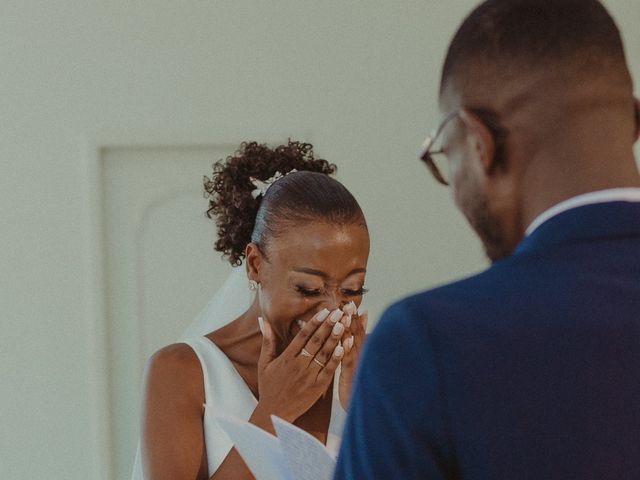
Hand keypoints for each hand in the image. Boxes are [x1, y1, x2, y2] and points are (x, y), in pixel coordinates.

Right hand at [255, 308, 347, 422]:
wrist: (274, 413)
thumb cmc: (269, 387)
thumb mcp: (264, 363)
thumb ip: (267, 341)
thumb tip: (263, 320)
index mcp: (287, 357)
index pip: (303, 335)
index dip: (315, 322)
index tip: (325, 310)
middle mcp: (298, 365)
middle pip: (316, 341)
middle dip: (328, 325)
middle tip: (339, 311)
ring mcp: (309, 376)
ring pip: (324, 353)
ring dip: (335, 337)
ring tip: (344, 324)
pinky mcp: (317, 387)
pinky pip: (328, 370)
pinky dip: (336, 358)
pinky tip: (344, 347)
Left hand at [337, 302, 367, 409]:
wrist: (364, 410)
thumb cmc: (358, 388)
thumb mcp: (357, 369)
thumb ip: (356, 353)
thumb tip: (355, 338)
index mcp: (360, 354)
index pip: (356, 332)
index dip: (353, 318)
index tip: (349, 304)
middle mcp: (361, 357)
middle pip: (357, 335)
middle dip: (352, 319)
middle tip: (349, 303)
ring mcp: (358, 366)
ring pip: (354, 345)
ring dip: (351, 329)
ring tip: (348, 315)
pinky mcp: (352, 377)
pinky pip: (349, 361)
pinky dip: (348, 349)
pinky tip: (346, 339)